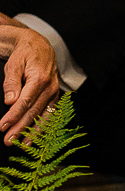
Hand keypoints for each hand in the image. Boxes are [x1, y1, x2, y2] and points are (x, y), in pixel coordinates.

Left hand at [0, 23, 57, 141]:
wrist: (39, 46)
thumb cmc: (24, 54)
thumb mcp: (14, 64)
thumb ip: (11, 82)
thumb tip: (10, 101)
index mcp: (39, 79)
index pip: (25, 102)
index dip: (13, 116)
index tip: (2, 127)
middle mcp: (50, 87)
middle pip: (34, 112)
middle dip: (21, 128)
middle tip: (9, 141)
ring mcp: (54, 92)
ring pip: (43, 115)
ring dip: (33, 131)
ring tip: (23, 144)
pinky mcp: (54, 96)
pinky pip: (50, 113)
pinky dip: (43, 126)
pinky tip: (36, 136)